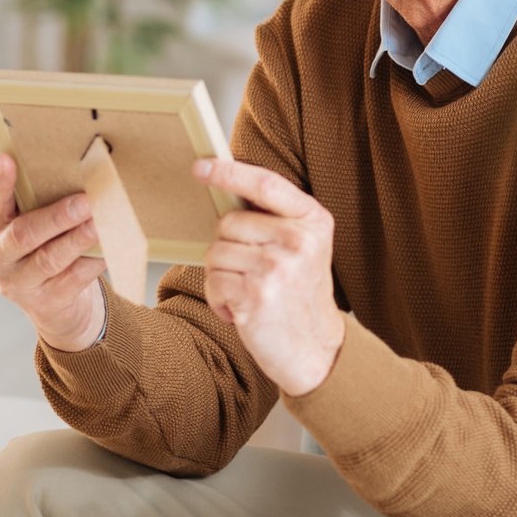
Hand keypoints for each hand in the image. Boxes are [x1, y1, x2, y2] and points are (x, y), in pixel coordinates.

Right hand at [0, 153, 106, 350]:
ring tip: (100, 224)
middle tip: (84, 202)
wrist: (52, 304)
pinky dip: (92, 261)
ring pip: (50, 259)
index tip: (6, 159)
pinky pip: (73, 278)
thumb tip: (82, 171)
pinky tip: (110, 248)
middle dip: (56, 217)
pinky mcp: (46, 303)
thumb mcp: (33, 223)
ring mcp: (20, 283)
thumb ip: (42, 202)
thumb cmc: (44, 247)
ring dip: (78, 239)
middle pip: (24, 234)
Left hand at [195, 157, 343, 394]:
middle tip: (252, 273)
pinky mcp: (255, 295)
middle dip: (228, 247)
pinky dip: (218, 298)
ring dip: (222, 276)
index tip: (201, 166)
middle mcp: (297, 241)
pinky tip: (241, 310)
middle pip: (229, 222)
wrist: (315, 349)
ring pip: (215, 252)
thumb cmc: (300, 294)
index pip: (265, 183)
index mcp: (313, 220)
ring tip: (249, 293)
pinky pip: (212, 281)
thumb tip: (223, 185)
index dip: (229, 172)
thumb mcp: (304, 247)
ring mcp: (277, 268)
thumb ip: (275, 218)